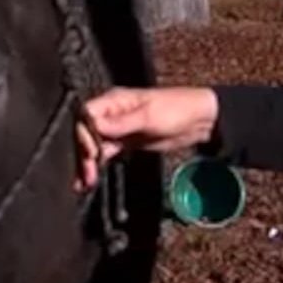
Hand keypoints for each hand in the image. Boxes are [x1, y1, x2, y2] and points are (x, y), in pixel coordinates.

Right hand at [73, 86, 218, 191]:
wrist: (200, 120)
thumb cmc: (177, 109)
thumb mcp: (148, 116)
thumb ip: (121, 123)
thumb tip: (94, 125)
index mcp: (114, 101)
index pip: (86, 115)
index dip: (83, 134)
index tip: (89, 153)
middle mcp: (112, 114)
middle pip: (87, 132)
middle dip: (83, 153)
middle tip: (86, 174)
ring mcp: (118, 129)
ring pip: (94, 145)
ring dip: (88, 162)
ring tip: (84, 182)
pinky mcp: (126, 142)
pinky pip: (106, 153)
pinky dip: (99, 164)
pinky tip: (92, 178)